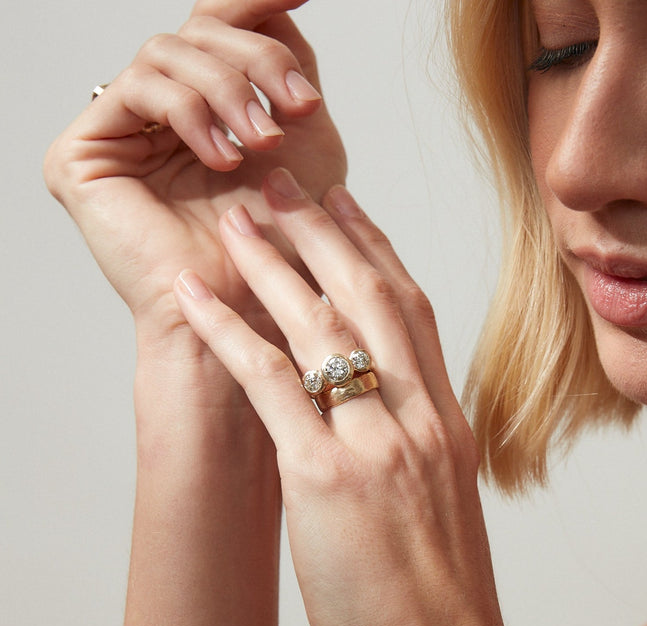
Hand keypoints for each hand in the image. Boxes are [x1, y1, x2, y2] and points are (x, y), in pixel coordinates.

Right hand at [44, 0, 345, 360]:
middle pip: (194, 35)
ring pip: (167, 53)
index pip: (214, 32)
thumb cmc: (280, 249)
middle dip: (255, 61)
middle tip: (297, 108)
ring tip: (262, 142)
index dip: (254, 4)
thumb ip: (289, 71)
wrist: (249, 313)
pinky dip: (188, 110)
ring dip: (227, 89)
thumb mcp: (305, 143)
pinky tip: (221, 155)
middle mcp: (151, 118)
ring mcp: (114, 135)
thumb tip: (282, 6)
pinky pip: (136, 88)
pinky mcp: (81, 156)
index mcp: (197, 112)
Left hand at [172, 170, 513, 625]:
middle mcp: (418, 421)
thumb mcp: (443, 517)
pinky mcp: (326, 479)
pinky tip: (195, 298)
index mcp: (449, 430)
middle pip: (372, 297)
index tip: (349, 212)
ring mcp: (375, 446)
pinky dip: (228, 333)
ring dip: (274, 263)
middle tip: (287, 187)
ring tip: (237, 220)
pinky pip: (269, 385)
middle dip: (326, 232)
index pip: (416, 315)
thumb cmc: (441, 611)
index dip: (379, 253)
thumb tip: (385, 438)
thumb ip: (420, 462)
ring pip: (322, 325)